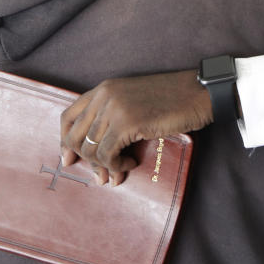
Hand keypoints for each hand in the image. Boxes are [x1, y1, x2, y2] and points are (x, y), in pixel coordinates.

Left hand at [60, 70, 212, 184]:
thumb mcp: (134, 101)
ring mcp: (114, 108)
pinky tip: (130, 164)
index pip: (68, 116)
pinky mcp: (127, 123)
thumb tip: (97, 146)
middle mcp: (104, 96)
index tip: (69, 159)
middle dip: (85, 160)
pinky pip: (107, 154)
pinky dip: (116, 165)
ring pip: (90, 148)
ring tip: (120, 170)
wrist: (198, 93)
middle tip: (101, 175)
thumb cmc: (172, 100)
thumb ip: (113, 115)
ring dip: (104, 166)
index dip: (65, 141)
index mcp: (103, 89)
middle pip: (75, 136)